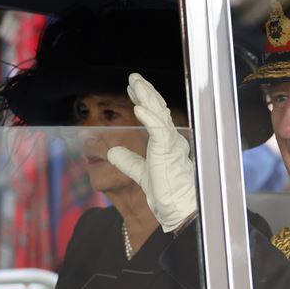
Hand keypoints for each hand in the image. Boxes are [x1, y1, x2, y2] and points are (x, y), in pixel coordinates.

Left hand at [107, 73, 196, 232]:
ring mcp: (171, 146)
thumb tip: (112, 151)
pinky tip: (138, 108)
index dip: (145, 102)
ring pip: (159, 115)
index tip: (133, 90)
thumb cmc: (166, 194)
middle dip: (146, 93)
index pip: (156, 117)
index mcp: (167, 144)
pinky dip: (149, 118)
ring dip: (147, 98)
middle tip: (134, 78)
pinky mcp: (168, 153)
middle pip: (158, 110)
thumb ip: (128, 161)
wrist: (177, 210)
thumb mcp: (140, 174)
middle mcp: (172, 141)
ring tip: (136, 84)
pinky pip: (158, 131)